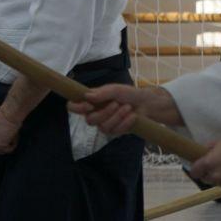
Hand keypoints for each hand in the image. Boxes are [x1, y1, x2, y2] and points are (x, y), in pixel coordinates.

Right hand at [68, 84, 182, 134]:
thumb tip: (86, 96)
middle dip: (104, 113)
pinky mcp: (115, 131)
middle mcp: (94, 113)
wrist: (146, 104)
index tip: (89, 105)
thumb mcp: (115, 89)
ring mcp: (104, 124)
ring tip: (128, 108)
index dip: (77, 108)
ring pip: (103, 127)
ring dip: (117, 117)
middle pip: (89, 120)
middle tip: (116, 103)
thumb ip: (101, 93)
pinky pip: (115, 131)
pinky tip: (132, 116)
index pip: (73, 107)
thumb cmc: (129, 93)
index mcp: (90, 101)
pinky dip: (125, 123)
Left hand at [187, 134, 220, 192]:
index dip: (196, 170)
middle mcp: (216, 176)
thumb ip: (207, 150)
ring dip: (219, 178)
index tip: (198, 168)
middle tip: (215, 166)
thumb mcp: (219, 143)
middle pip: (205, 179)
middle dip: (208, 173)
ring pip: (217, 183)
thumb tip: (201, 154)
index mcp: (209, 164)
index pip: (194, 172)